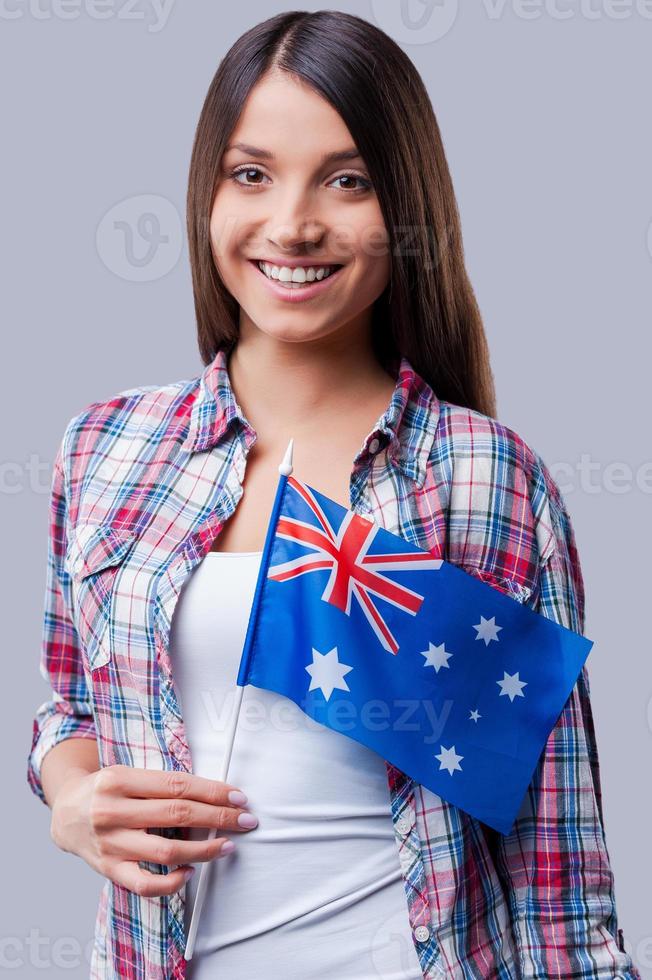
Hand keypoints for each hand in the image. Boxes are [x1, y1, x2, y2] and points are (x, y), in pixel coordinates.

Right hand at [50, 764, 255, 896]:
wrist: (65, 814)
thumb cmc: (106, 790)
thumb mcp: (128, 773)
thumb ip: (162, 784)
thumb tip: (213, 795)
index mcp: (120, 779)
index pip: (177, 785)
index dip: (212, 792)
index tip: (238, 798)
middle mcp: (113, 810)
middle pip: (177, 815)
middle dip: (218, 818)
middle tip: (245, 820)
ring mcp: (110, 843)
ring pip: (167, 852)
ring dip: (204, 851)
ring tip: (226, 846)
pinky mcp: (108, 869)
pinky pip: (146, 884)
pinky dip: (172, 882)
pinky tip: (190, 872)